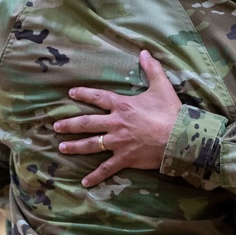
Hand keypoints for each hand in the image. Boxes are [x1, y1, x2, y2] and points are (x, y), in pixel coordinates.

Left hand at [54, 50, 181, 186]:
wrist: (179, 137)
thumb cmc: (170, 112)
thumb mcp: (162, 86)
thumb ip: (152, 69)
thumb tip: (145, 52)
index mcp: (123, 106)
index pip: (98, 98)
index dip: (84, 94)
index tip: (70, 93)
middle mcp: (116, 123)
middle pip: (87, 123)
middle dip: (69, 124)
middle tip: (56, 126)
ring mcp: (118, 142)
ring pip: (91, 145)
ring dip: (75, 146)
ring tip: (61, 147)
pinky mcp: (125, 158)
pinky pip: (106, 168)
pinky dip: (95, 176)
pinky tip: (84, 182)